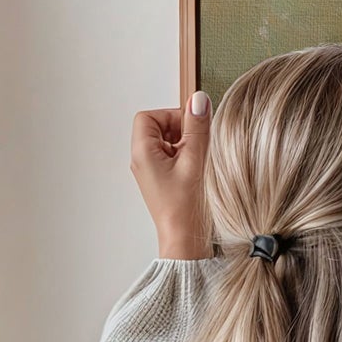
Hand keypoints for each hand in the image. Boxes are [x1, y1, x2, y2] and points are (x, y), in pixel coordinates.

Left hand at [131, 92, 211, 259]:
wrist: (186, 242)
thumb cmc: (187, 209)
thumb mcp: (196, 162)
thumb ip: (198, 128)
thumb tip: (199, 100)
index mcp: (143, 153)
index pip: (149, 117)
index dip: (171, 116)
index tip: (192, 128)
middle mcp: (142, 161)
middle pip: (158, 128)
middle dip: (181, 131)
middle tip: (198, 147)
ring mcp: (152, 172)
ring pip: (168, 143)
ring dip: (187, 146)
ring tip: (199, 164)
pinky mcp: (163, 181)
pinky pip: (173, 159)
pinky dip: (187, 159)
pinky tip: (199, 173)